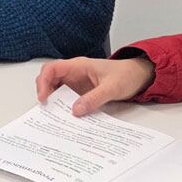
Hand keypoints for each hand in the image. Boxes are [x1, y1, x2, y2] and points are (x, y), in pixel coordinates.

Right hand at [35, 55, 154, 116]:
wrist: (138, 76)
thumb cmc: (126, 75)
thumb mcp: (112, 88)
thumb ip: (94, 98)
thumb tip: (76, 110)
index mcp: (79, 66)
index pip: (52, 68)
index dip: (43, 82)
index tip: (44, 98)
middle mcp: (74, 72)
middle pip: (49, 78)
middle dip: (44, 92)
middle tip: (47, 109)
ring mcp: (76, 82)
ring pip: (56, 88)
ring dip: (53, 100)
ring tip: (54, 115)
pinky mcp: (81, 91)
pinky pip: (66, 97)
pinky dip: (62, 105)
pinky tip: (65, 115)